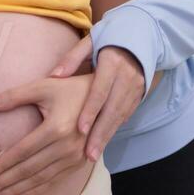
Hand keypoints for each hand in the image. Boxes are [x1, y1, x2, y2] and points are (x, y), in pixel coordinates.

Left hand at [0, 73, 94, 194]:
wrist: (103, 97)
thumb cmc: (68, 88)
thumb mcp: (43, 86)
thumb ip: (15, 95)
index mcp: (56, 128)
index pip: (22, 152)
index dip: (3, 165)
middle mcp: (67, 147)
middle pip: (29, 170)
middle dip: (5, 183)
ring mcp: (75, 158)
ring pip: (41, 179)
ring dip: (18, 191)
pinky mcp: (79, 163)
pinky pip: (54, 180)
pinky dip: (36, 191)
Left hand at [50, 40, 147, 161]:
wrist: (139, 38)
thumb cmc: (107, 41)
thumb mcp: (89, 43)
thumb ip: (71, 58)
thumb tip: (54, 74)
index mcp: (112, 64)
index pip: (100, 91)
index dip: (91, 110)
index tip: (80, 129)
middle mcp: (126, 79)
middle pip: (111, 110)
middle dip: (99, 133)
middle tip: (87, 154)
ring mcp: (134, 90)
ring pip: (119, 118)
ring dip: (106, 138)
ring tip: (92, 156)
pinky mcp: (137, 98)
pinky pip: (124, 118)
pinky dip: (112, 132)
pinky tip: (101, 146)